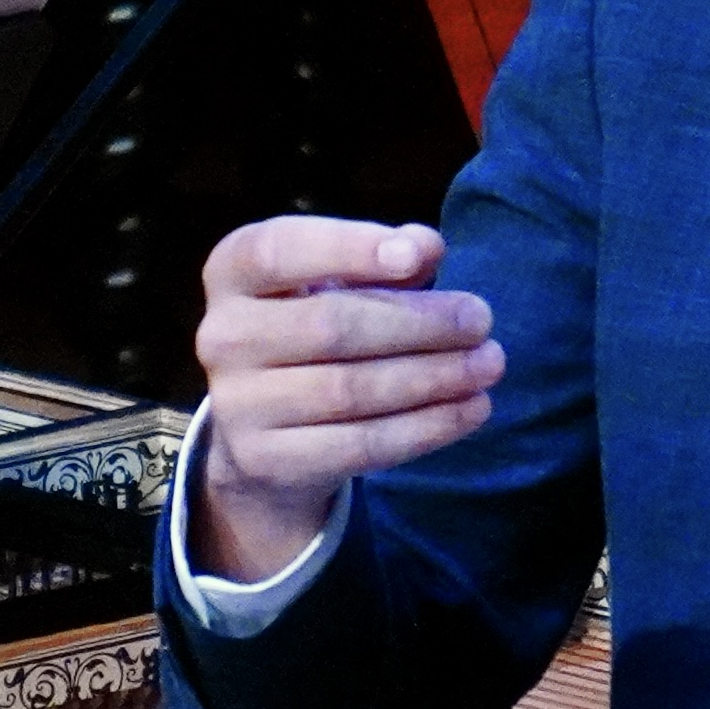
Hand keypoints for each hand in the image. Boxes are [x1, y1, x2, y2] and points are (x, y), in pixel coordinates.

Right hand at [188, 215, 499, 579]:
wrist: (265, 433)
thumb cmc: (315, 332)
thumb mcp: (342, 283)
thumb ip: (386, 257)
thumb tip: (427, 247)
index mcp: (232, 272)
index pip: (279, 250)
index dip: (348, 249)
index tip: (417, 258)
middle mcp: (221, 336)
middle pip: (330, 326)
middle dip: (418, 323)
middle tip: (480, 321)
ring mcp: (238, 404)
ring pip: (351, 390)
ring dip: (433, 378)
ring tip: (488, 365)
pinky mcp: (266, 461)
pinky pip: (359, 445)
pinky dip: (426, 427)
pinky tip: (471, 409)